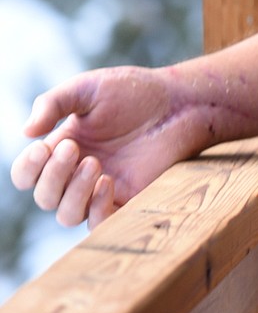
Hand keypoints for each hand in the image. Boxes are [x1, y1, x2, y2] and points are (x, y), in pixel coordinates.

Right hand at [9, 67, 207, 229]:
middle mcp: (76, 174)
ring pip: (67, 215)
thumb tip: (26, 131)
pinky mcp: (128, 200)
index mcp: (61, 149)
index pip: (27, 174)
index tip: (43, 147)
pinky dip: (96, 210)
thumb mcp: (88, 89)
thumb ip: (53, 103)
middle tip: (74, 148)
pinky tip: (107, 183)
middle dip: (52, 176)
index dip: (28, 168)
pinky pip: (100, 223)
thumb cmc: (134, 93)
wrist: (178, 103)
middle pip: (44, 197)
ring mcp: (101, 190)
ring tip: (94, 164)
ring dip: (73, 193)